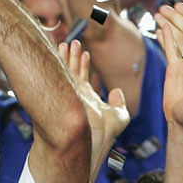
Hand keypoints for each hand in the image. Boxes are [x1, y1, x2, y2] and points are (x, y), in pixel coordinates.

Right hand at [60, 40, 128, 174]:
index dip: (84, 65)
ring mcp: (68, 94)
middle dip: (72, 57)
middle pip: (72, 71)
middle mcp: (76, 95)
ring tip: (66, 43)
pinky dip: (62, 62)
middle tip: (73, 42)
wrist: (93, 140)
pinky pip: (62, 73)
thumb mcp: (120, 116)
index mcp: (87, 99)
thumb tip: (117, 92)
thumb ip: (119, 103)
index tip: (86, 52)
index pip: (83, 78)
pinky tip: (63, 51)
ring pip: (65, 71)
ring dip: (66, 57)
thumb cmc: (105, 134)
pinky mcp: (64, 92)